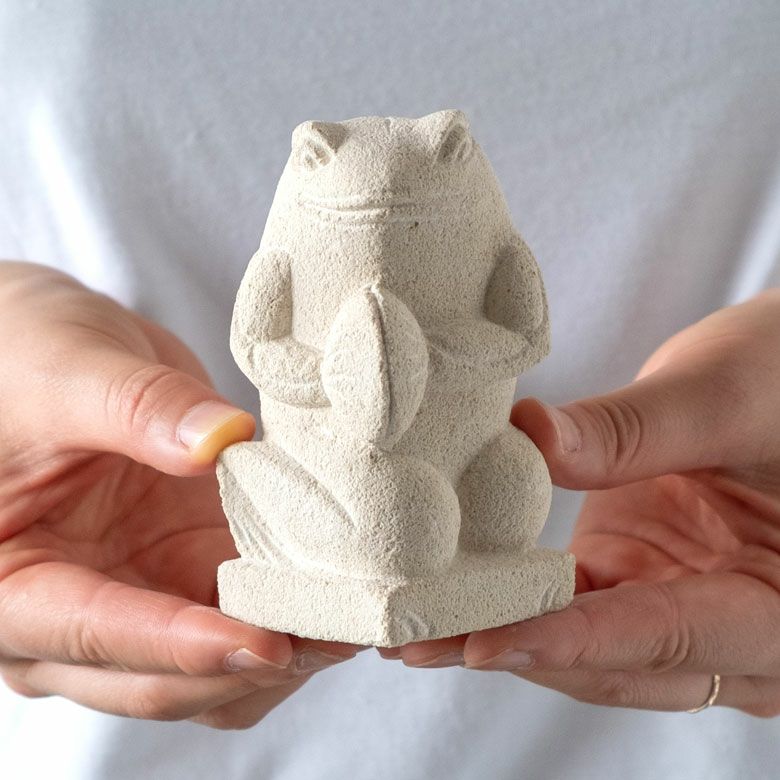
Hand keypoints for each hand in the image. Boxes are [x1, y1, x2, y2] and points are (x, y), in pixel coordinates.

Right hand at [0, 262, 358, 728]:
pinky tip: (338, 590)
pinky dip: (292, 614)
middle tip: (334, 637)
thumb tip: (218, 442)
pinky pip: (245, 616)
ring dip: (283, 651)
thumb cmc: (19, 357)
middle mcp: (73, 611)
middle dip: (249, 663)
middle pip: (162, 678)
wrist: (41, 352)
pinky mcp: (189, 569)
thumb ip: (136, 407)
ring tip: (349, 620)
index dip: (182, 646)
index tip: (263, 641)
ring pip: (214, 667)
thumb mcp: (66, 370)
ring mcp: (139, 595)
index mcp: (10, 583)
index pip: (94, 632)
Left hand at [394, 289, 779, 716]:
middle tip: (418, 644)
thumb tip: (527, 436)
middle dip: (516, 652)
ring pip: (586, 643)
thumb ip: (632, 430)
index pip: (664, 635)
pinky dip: (518, 601)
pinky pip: (576, 603)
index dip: (571, 641)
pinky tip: (457, 593)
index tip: (485, 644)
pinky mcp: (639, 577)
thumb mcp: (723, 398)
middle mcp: (730, 627)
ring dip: (505, 634)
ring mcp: (678, 603)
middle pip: (614, 660)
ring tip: (416, 630)